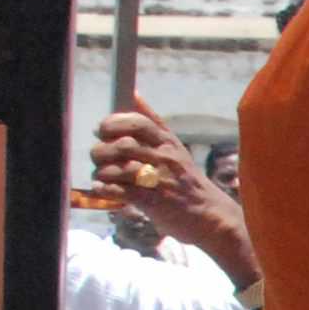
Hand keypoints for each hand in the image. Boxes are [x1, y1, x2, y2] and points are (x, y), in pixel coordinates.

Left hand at [91, 103, 253, 277]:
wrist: (211, 216)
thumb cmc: (186, 181)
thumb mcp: (174, 147)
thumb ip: (152, 121)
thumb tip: (134, 93)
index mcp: (168, 142)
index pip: (136, 123)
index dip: (113, 124)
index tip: (102, 132)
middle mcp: (164, 158)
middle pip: (122, 146)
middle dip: (101, 151)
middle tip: (98, 158)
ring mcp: (159, 180)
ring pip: (117, 169)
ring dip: (101, 173)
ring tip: (101, 177)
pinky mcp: (153, 202)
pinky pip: (119, 191)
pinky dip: (104, 189)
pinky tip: (102, 189)